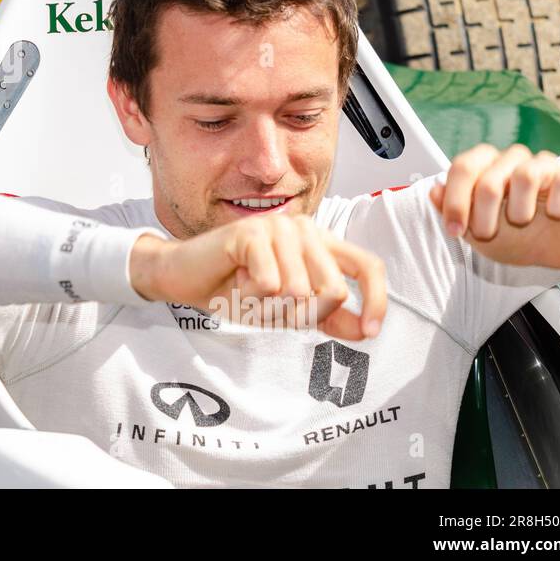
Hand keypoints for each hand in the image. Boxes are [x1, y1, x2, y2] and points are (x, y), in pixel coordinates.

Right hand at [131, 214, 386, 340]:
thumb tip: (367, 331)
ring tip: (249, 292)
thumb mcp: (288, 310)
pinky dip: (250, 297)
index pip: (367, 265)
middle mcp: (304, 228)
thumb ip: (327, 316)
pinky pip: (269, 285)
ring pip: (300, 293)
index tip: (371, 333)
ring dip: (271, 308)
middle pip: (333, 290)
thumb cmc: (233, 289)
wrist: (183, 278)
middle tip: (271, 310)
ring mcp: (278, 227)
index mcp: (319, 242)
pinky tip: (236, 282)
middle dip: (303, 316)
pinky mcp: (251, 233)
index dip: (376, 300)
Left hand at [429, 144, 559, 268]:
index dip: (455, 201)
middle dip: (482, 213)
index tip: (455, 231)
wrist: (555, 253)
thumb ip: (453, 210)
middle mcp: (511, 161)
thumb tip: (434, 190)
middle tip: (486, 234)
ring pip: (525, 174)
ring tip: (521, 221)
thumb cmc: (514, 238)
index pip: (463, 168)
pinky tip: (555, 214)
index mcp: (484, 167)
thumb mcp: (475, 232)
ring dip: (519, 209)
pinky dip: (557, 205)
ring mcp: (542, 166)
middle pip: (489, 176)